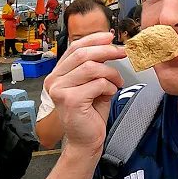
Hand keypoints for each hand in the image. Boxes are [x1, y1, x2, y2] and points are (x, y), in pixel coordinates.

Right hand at [45, 32, 125, 155]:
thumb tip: (110, 47)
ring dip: (111, 73)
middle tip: (123, 52)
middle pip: (82, 54)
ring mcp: (60, 90)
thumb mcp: (93, 85)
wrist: (85, 142)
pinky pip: (97, 84)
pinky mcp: (70, 100)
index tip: (110, 37)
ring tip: (118, 82)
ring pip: (91, 68)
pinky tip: (110, 93)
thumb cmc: (89, 115)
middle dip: (106, 50)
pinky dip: (109, 87)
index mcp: (58, 74)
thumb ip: (96, 67)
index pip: (74, 48)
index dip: (94, 39)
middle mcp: (54, 80)